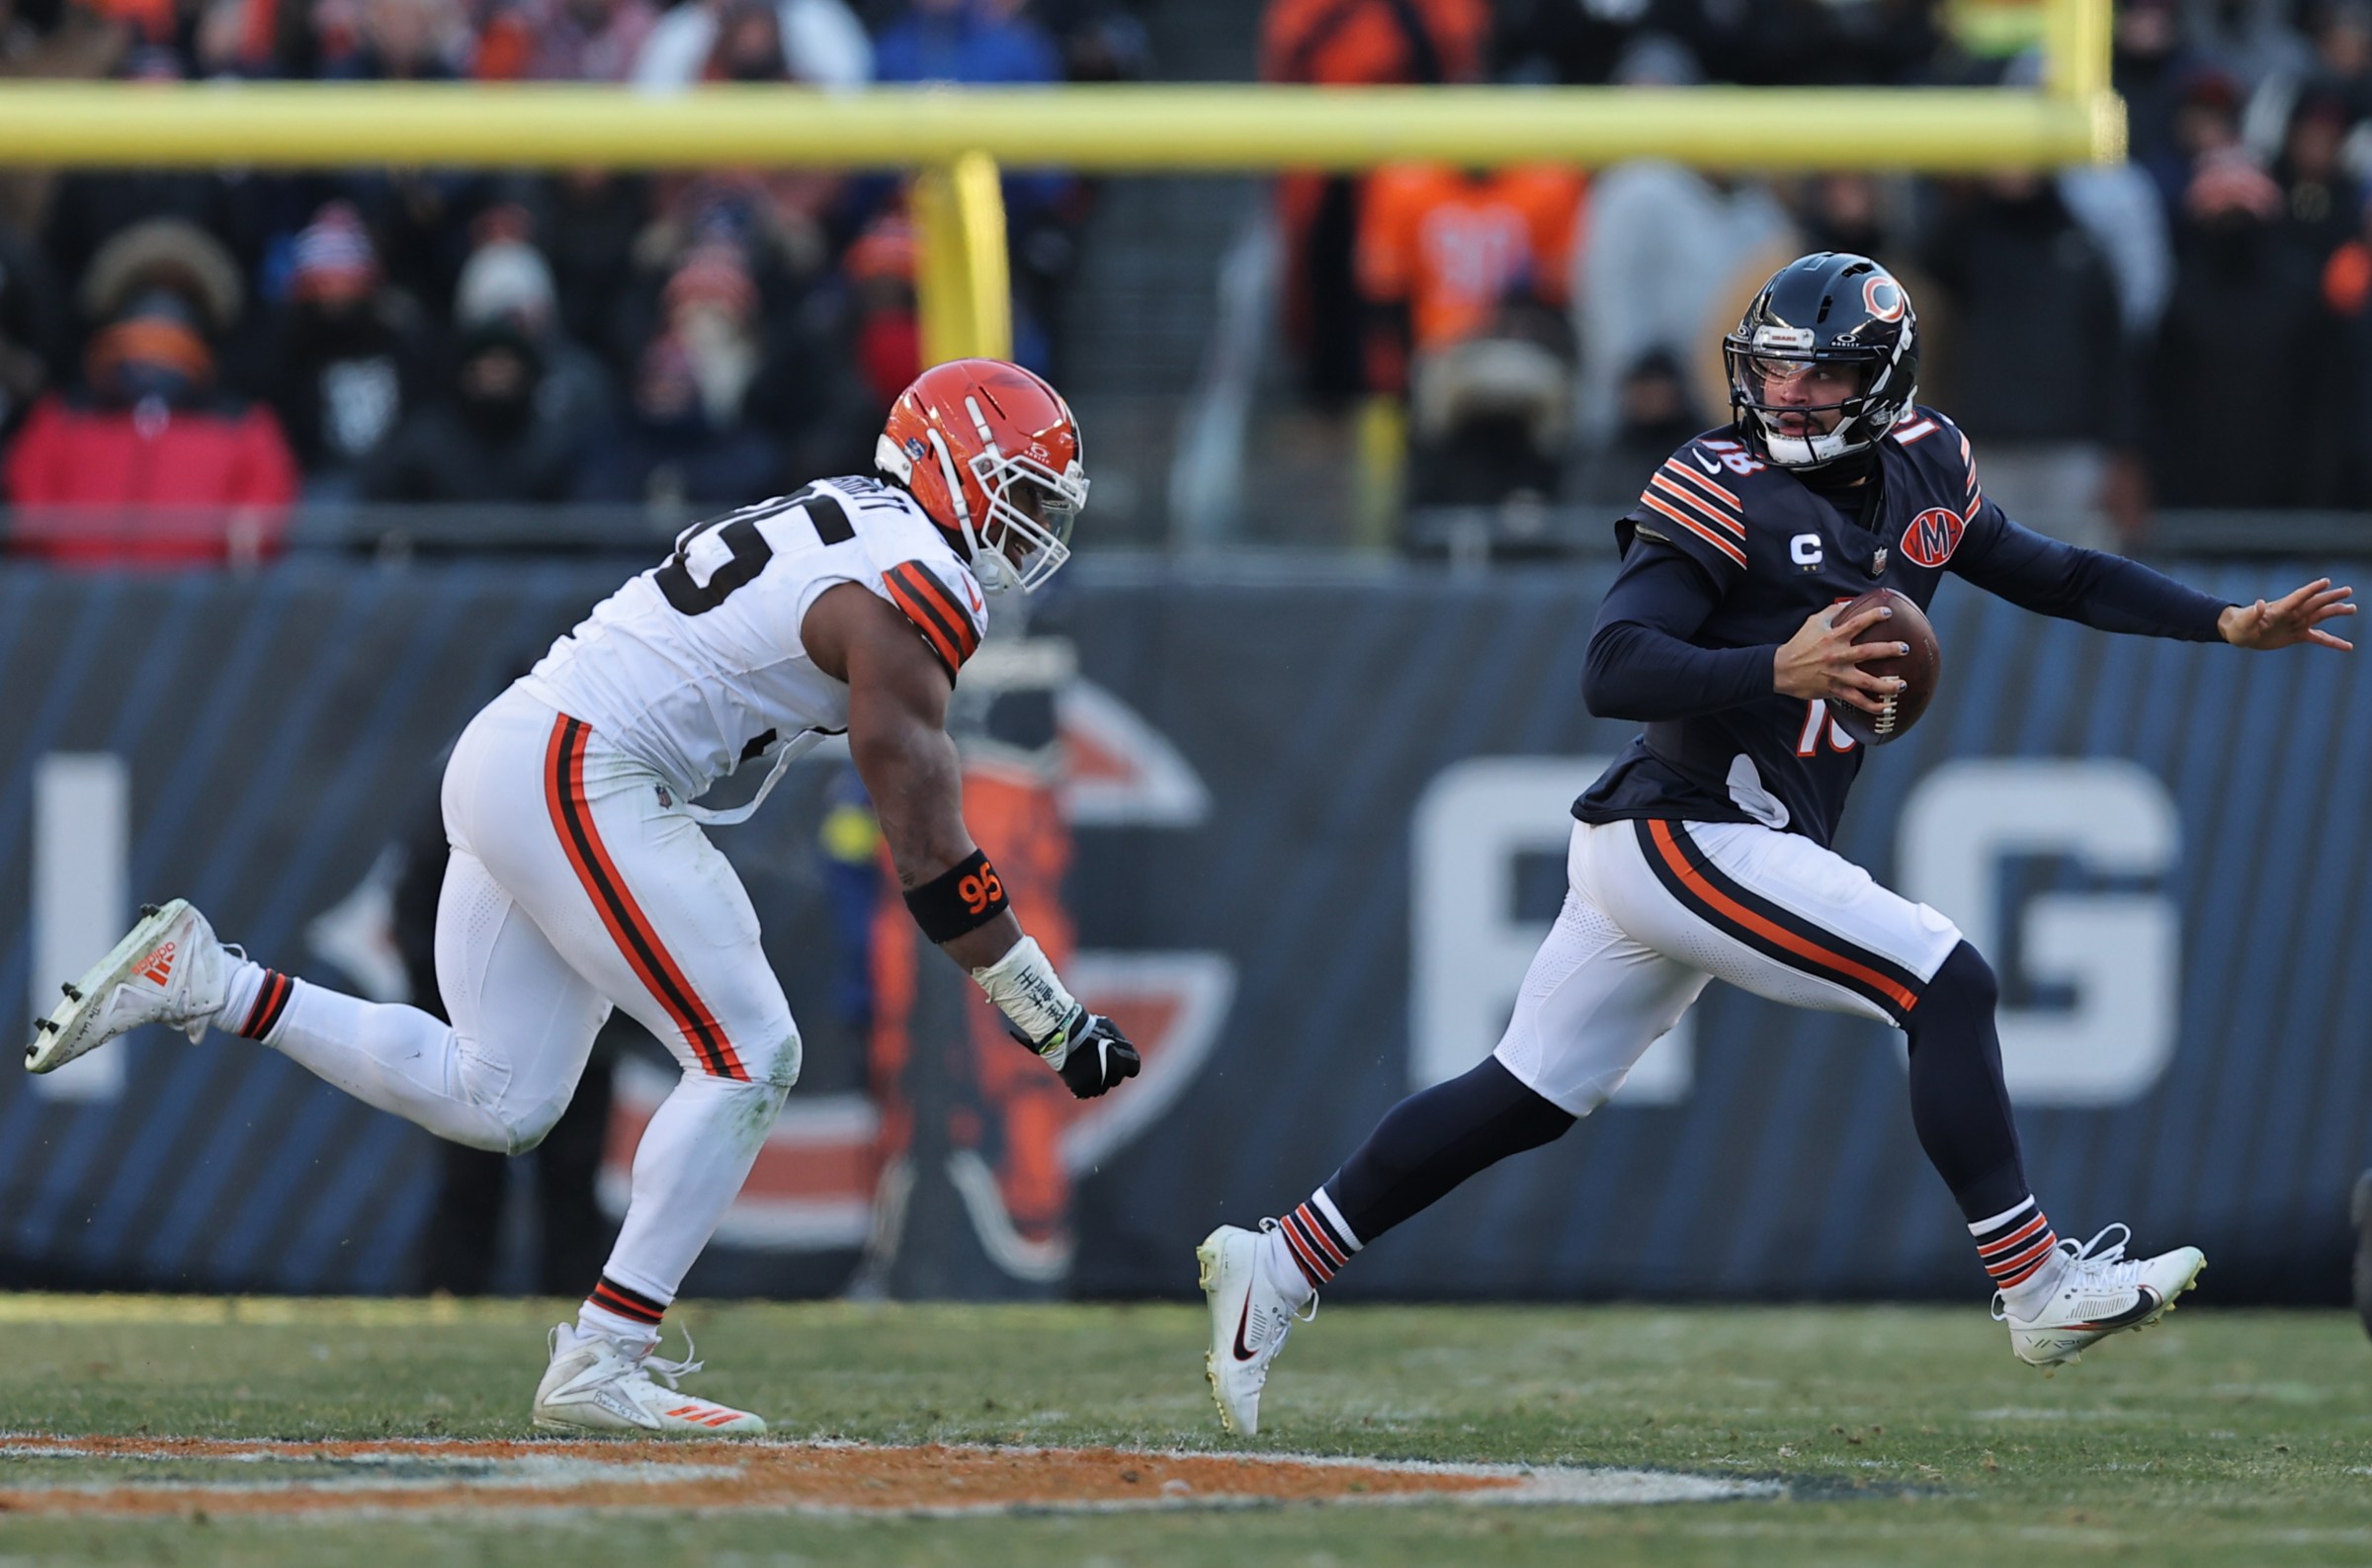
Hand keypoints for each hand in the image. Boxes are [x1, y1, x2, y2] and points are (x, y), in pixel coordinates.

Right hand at [1014, 1005, 1140, 1098]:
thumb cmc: (1088, 1027)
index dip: (1127, 1064)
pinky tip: (1079, 1076)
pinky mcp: (1081, 1088)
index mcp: (1123, 1059)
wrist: (1064, 1033)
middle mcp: (1113, 1073)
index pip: (1134, 1068)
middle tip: (1099, 1061)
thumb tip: (1124, 1051)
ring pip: (1102, 1088)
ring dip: (1098, 1081)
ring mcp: (1097, 1082)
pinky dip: (1083, 1087)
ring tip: (1087, 1069)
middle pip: (1116, 1079)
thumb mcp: (1110, 1029)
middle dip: (1111, 1072)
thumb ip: (1119, 1043)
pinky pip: (1086, 1093)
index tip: (1120, 1060)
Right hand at [1773, 603, 1906, 715]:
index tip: (1888, 613)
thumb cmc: (1798, 645)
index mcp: (1832, 637)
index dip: (1873, 617)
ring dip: (1886, 685)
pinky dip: (1871, 706)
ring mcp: (1837, 675)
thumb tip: (1849, 602)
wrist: (1781, 670)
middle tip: (1905, 648)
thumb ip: (1832, 612)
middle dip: (1889, 650)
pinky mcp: (1834, 690)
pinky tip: (1885, 708)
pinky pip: (1856, 700)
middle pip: (1867, 652)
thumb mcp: (1813, 622)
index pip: (1856, 624)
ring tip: (1902, 685)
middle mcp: (1837, 656)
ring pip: (1866, 682)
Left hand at [2219, 579, 2355, 650]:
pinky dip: (2333, 642)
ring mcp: (2296, 623)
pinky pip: (2319, 638)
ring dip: (2336, 612)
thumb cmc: (2240, 626)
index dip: (2311, 589)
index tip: (2326, 581)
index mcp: (2280, 609)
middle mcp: (2292, 614)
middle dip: (2330, 597)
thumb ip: (2253, 614)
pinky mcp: (2297, 635)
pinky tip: (2348, 646)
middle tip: (2348, 590)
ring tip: (2352, 608)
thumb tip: (2259, 603)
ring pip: (2320, 616)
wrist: (2241, 634)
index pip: (2298, 597)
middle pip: (2314, 604)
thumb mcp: (2244, 622)